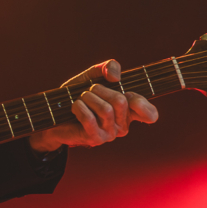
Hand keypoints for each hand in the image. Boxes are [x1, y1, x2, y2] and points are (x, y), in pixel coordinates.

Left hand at [28, 59, 159, 151]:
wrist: (55, 113)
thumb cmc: (78, 95)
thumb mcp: (93, 76)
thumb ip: (108, 68)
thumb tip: (115, 75)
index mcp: (129, 112)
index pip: (150, 114)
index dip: (143, 104)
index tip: (129, 95)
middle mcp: (123, 126)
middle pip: (121, 101)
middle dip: (100, 90)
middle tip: (90, 91)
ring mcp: (110, 134)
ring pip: (105, 109)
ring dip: (87, 98)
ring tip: (81, 98)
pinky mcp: (95, 139)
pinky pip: (90, 118)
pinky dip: (79, 107)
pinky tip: (75, 106)